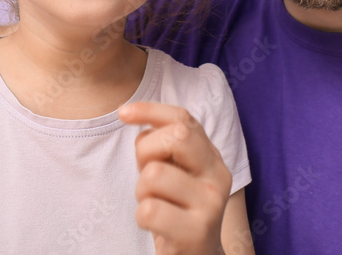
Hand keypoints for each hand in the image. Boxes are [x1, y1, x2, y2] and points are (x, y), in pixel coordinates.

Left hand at [119, 102, 231, 254]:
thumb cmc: (177, 209)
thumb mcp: (176, 172)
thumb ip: (165, 145)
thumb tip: (132, 115)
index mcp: (212, 157)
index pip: (183, 118)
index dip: (150, 110)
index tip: (123, 114)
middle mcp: (218, 175)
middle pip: (177, 136)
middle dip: (146, 151)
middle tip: (146, 173)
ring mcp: (210, 204)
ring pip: (154, 175)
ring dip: (141, 191)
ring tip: (154, 203)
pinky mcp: (196, 231)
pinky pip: (149, 210)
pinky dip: (142, 217)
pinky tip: (156, 224)